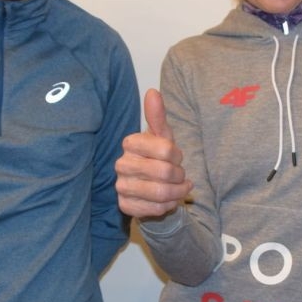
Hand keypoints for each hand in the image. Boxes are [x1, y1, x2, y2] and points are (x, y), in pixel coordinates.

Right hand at [114, 88, 192, 217]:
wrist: (151, 185)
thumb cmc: (158, 156)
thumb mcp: (162, 136)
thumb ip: (158, 115)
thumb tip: (152, 92)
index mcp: (130, 143)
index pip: (166, 149)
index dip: (178, 156)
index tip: (176, 157)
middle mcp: (121, 164)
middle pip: (165, 172)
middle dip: (179, 175)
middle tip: (180, 175)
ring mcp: (121, 186)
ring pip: (160, 193)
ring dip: (177, 192)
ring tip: (179, 188)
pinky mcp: (125, 206)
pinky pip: (155, 209)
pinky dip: (168, 206)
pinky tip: (168, 200)